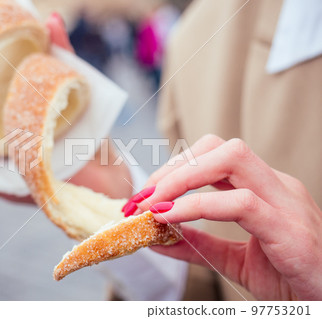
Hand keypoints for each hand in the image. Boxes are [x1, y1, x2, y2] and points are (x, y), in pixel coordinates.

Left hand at [129, 134, 321, 299]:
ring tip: (152, 204)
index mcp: (264, 189)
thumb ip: (195, 244)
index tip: (144, 194)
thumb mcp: (232, 259)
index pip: (214, 155)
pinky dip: (198, 206)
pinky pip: (241, 204)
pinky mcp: (290, 231)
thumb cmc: (286, 280)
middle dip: (174, 167)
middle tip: (143, 196)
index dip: (174, 167)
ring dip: (181, 179)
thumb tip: (154, 236)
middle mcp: (276, 187)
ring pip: (231, 161)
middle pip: (220, 148)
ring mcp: (287, 204)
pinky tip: (171, 217)